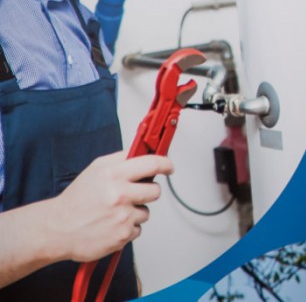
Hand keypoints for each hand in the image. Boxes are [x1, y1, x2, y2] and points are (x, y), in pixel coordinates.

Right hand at [45, 151, 172, 260]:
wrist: (56, 229)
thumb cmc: (76, 200)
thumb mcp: (96, 169)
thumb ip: (121, 159)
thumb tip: (143, 151)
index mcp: (113, 175)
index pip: (152, 164)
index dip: (166, 164)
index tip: (169, 167)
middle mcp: (120, 195)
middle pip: (155, 191)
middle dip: (147, 192)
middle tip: (131, 195)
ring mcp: (122, 217)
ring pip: (146, 212)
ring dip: (134, 212)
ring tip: (113, 213)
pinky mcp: (122, 235)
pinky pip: (138, 229)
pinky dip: (127, 228)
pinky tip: (110, 225)